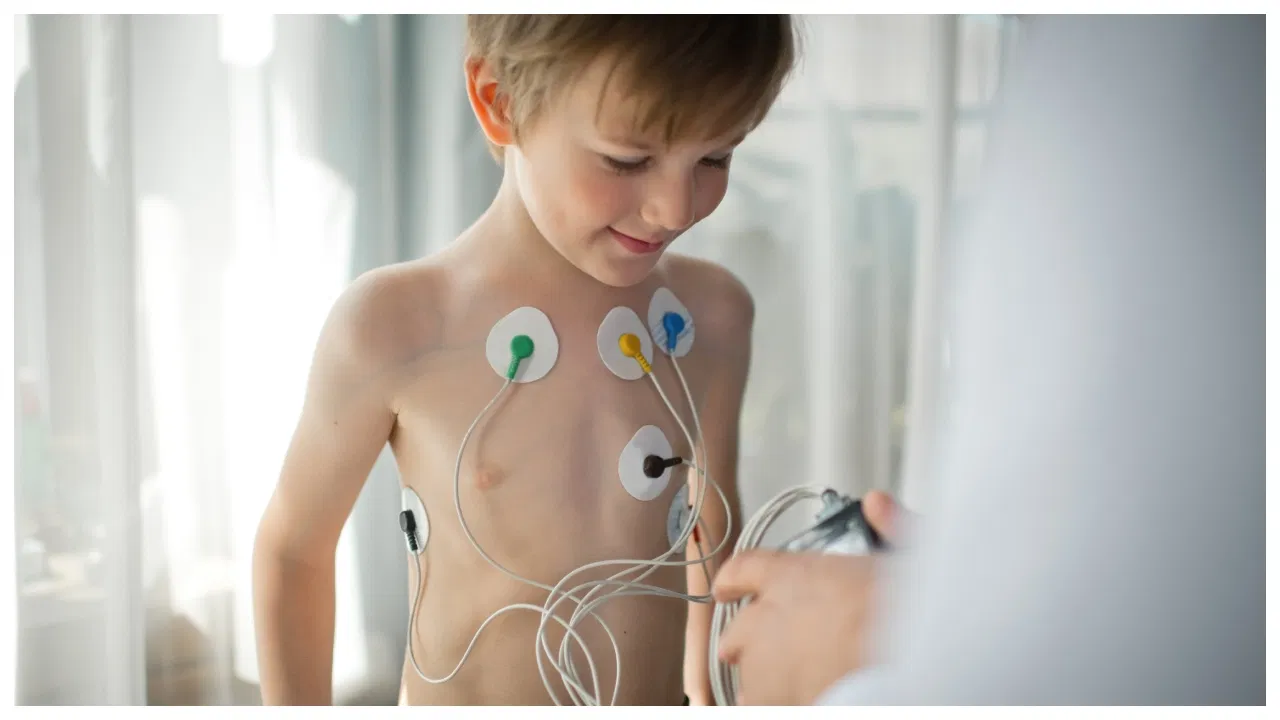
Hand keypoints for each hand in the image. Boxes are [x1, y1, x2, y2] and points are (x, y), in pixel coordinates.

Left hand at [712, 491, 901, 705]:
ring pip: (747, 677)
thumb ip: (891, 526)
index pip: (744, 570)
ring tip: (785, 684)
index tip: (726, 587)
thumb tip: (878, 504)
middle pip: (736, 632)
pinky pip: (761, 707)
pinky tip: (798, 701)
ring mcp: (767, 664)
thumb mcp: (908, 555)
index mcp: (792, 576)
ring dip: (762, 681)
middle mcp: (768, 620)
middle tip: (762, 648)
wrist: (906, 660)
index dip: (733, 580)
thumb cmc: (905, 614)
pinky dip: (778, 705)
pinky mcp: (776, 700)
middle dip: (746, 641)